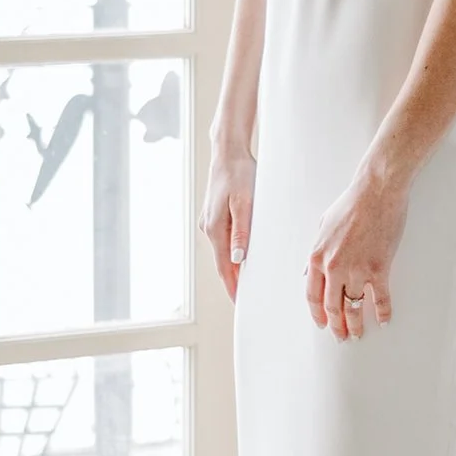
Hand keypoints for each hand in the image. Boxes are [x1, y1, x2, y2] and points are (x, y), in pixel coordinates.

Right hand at [200, 148, 255, 300]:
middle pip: (222, 261)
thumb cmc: (240, 174)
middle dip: (233, 280)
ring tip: (246, 281)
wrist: (227, 152)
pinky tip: (242, 254)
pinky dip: (232, 250)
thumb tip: (238, 259)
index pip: (225, 266)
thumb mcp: (245, 202)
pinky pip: (223, 239)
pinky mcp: (213, 215)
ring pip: (222, 250)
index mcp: (215, 228)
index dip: (232, 286)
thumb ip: (242, 231)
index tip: (240, 303)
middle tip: (246, 298)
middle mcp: (208, 228)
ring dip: (233, 266)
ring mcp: (209, 222)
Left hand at [304, 166, 407, 339]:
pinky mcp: (379, 269)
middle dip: (336, 325)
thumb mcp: (323, 226)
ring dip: (355, 325)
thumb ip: (315, 252)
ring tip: (358, 334)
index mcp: (318, 256)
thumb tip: (307, 272)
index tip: (322, 324)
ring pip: (353, 308)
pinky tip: (383, 320)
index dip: (317, 314)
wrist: (377, 191)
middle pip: (332, 307)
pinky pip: (379, 298)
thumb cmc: (352, 204)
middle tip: (341, 336)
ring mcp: (357, 269)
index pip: (312, 295)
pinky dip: (382, 312)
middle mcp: (334, 267)